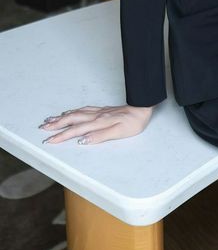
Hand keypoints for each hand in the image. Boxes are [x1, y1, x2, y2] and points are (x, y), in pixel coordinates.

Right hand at [38, 104, 153, 144]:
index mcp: (98, 123)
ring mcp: (98, 112)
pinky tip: (69, 112)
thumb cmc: (133, 123)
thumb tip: (82, 140)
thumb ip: (100, 136)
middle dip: (56, 125)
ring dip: (62, 117)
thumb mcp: (118, 133)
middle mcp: (95, 116)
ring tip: (50, 120)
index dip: (61, 136)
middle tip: (42, 128)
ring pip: (76, 113)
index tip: (49, 141)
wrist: (142, 108)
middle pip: (72, 120)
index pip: (75, 131)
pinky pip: (83, 109)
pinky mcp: (102, 109)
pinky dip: (73, 111)